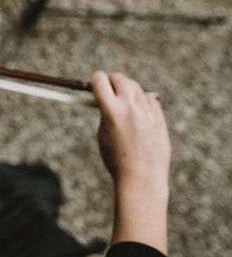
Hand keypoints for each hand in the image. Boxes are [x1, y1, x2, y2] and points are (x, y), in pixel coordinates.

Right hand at [92, 71, 170, 253]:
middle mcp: (130, 107)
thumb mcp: (102, 133)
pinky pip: (150, 99)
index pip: (100, 80)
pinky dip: (142, 100)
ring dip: (127, 89)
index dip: (96, 79)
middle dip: (112, 80)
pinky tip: (138, 111)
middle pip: (119, 79)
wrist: (142, 178)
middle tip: (109, 85)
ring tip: (123, 101)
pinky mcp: (159, 118)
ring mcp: (147, 112)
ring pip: (135, 87)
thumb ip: (104, 111)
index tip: (96, 82)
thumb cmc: (117, 158)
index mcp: (111, 110)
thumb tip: (104, 95)